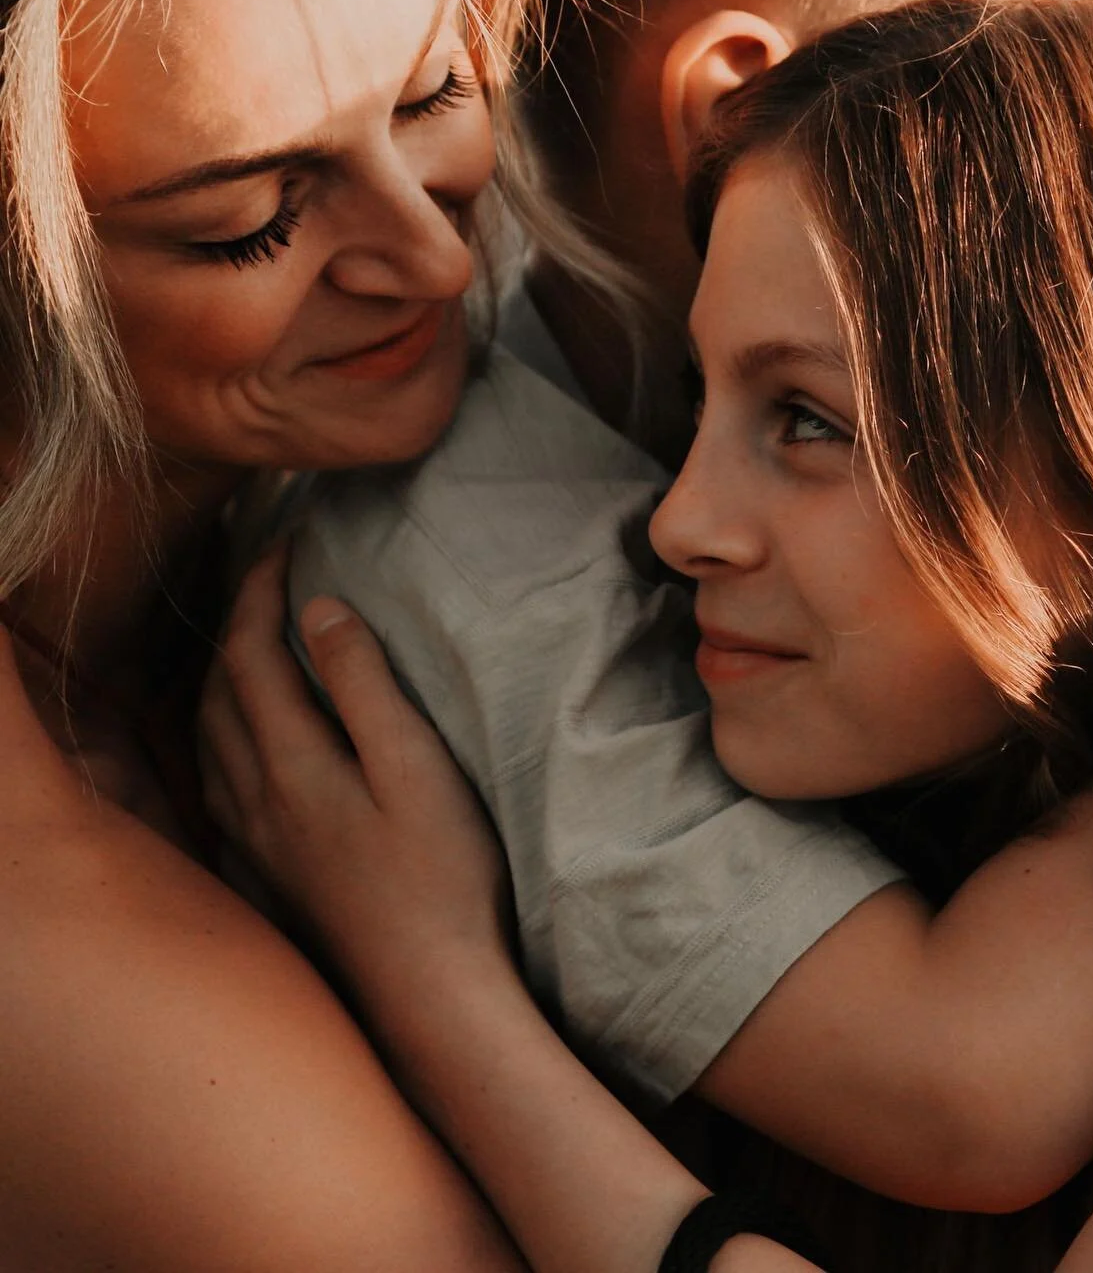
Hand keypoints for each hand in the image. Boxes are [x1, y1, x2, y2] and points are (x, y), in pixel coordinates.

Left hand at [199, 549, 511, 992]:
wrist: (428, 995)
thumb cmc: (441, 877)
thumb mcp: (416, 766)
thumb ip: (365, 685)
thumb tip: (320, 611)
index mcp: (291, 764)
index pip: (250, 652)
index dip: (263, 588)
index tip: (291, 541)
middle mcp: (256, 799)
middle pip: (217, 690)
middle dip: (238, 623)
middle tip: (275, 578)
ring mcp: (257, 842)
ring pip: (207, 737)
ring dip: (222, 676)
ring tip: (258, 642)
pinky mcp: (271, 874)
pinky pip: (217, 782)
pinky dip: (221, 735)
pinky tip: (248, 742)